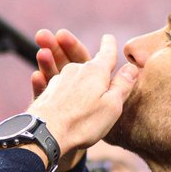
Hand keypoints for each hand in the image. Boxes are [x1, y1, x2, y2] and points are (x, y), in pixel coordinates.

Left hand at [29, 34, 138, 154]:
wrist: (44, 134)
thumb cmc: (83, 122)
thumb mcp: (112, 106)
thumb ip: (122, 86)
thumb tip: (132, 67)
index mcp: (96, 71)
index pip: (107, 54)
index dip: (109, 46)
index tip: (108, 37)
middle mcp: (76, 70)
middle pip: (85, 62)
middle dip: (81, 53)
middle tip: (70, 38)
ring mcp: (58, 80)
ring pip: (68, 72)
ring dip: (60, 61)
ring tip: (52, 57)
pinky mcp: (46, 93)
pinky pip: (53, 82)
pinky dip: (54, 81)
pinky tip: (39, 76)